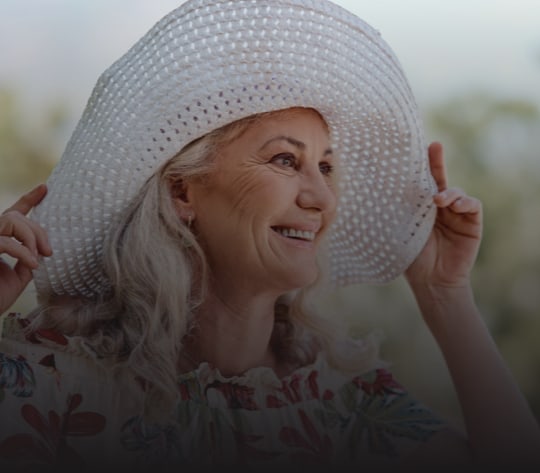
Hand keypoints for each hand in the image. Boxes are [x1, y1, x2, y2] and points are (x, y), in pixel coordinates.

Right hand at [0, 184, 51, 313]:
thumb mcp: (18, 277)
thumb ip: (27, 260)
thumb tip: (39, 251)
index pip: (13, 214)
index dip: (29, 199)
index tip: (45, 188)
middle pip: (16, 216)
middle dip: (38, 231)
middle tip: (49, 252)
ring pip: (10, 220)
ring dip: (30, 237)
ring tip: (36, 258)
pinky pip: (4, 241)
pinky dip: (23, 251)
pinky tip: (32, 264)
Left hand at [405, 142, 481, 288]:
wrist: (432, 282)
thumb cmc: (412, 259)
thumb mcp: (401, 232)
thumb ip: (397, 213)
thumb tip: (371, 194)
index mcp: (420, 208)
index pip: (419, 182)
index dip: (419, 166)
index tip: (414, 148)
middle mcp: (439, 207)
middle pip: (439, 179)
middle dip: (436, 161)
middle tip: (434, 146)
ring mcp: (456, 213)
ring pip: (456, 191)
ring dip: (449, 192)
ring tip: (438, 200)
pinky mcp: (471, 223)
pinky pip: (472, 206)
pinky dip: (465, 202)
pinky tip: (455, 206)